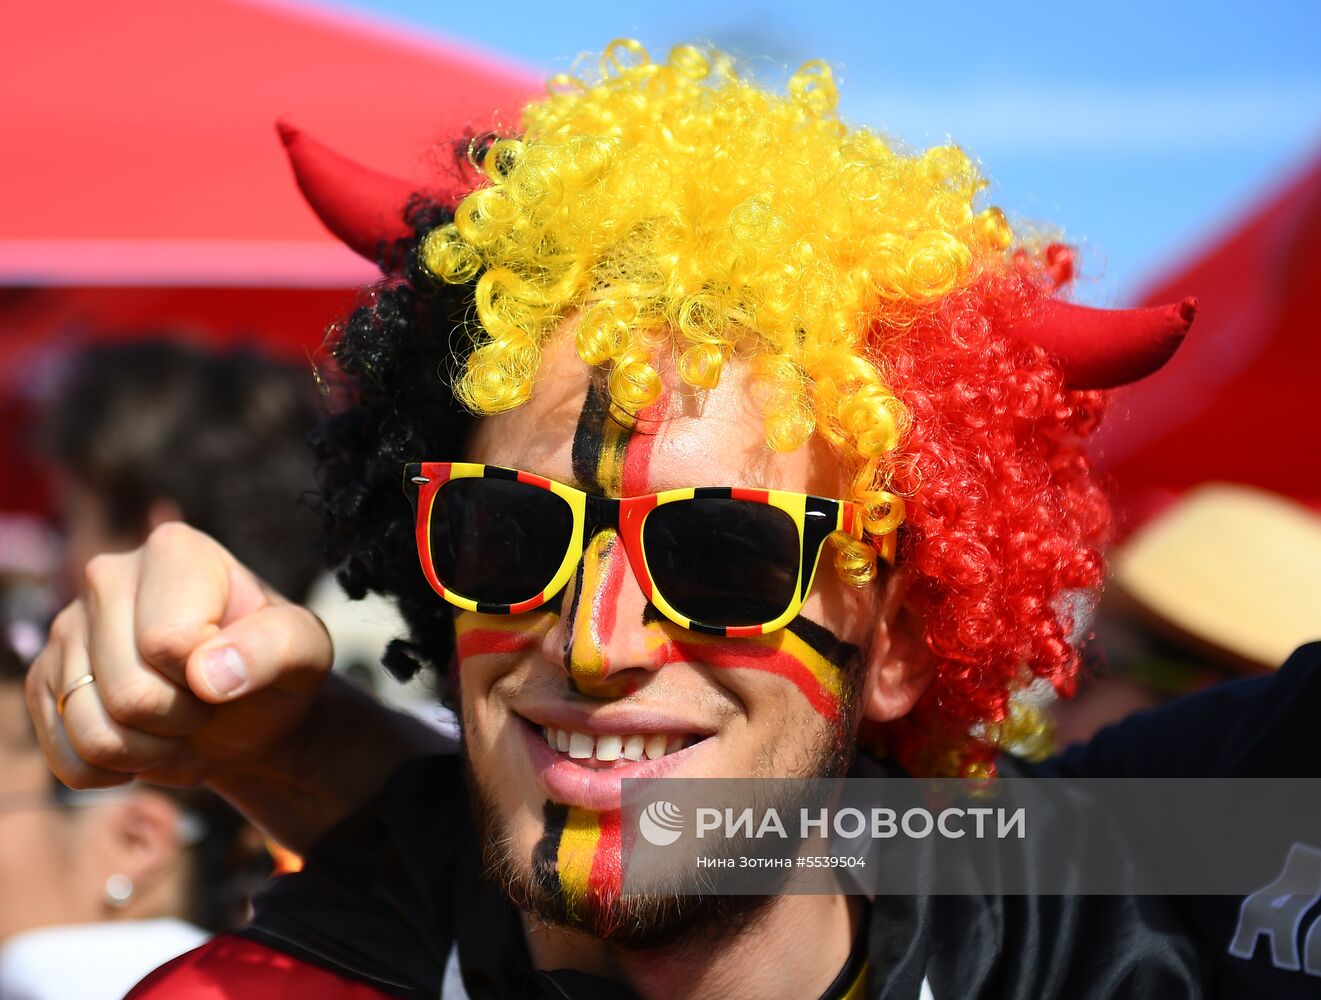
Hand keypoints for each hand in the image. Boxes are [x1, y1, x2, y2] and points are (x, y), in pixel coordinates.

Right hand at [27, 521, 332, 789]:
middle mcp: (107, 577)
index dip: (210, 678)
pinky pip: (70, 759)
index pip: (168, 642)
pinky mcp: (45, 683)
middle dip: (182, 719)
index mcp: (175, 551)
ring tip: (180, 724)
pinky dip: (116, 771)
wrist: (245, 711)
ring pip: (95, 731)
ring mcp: (67, 630)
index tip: (231, 667)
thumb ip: (274, 648)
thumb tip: (207, 673)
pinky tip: (144, 742)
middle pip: (130, 693)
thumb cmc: (274, 668)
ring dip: (151, 752)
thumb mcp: (305, 652)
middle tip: (209, 703)